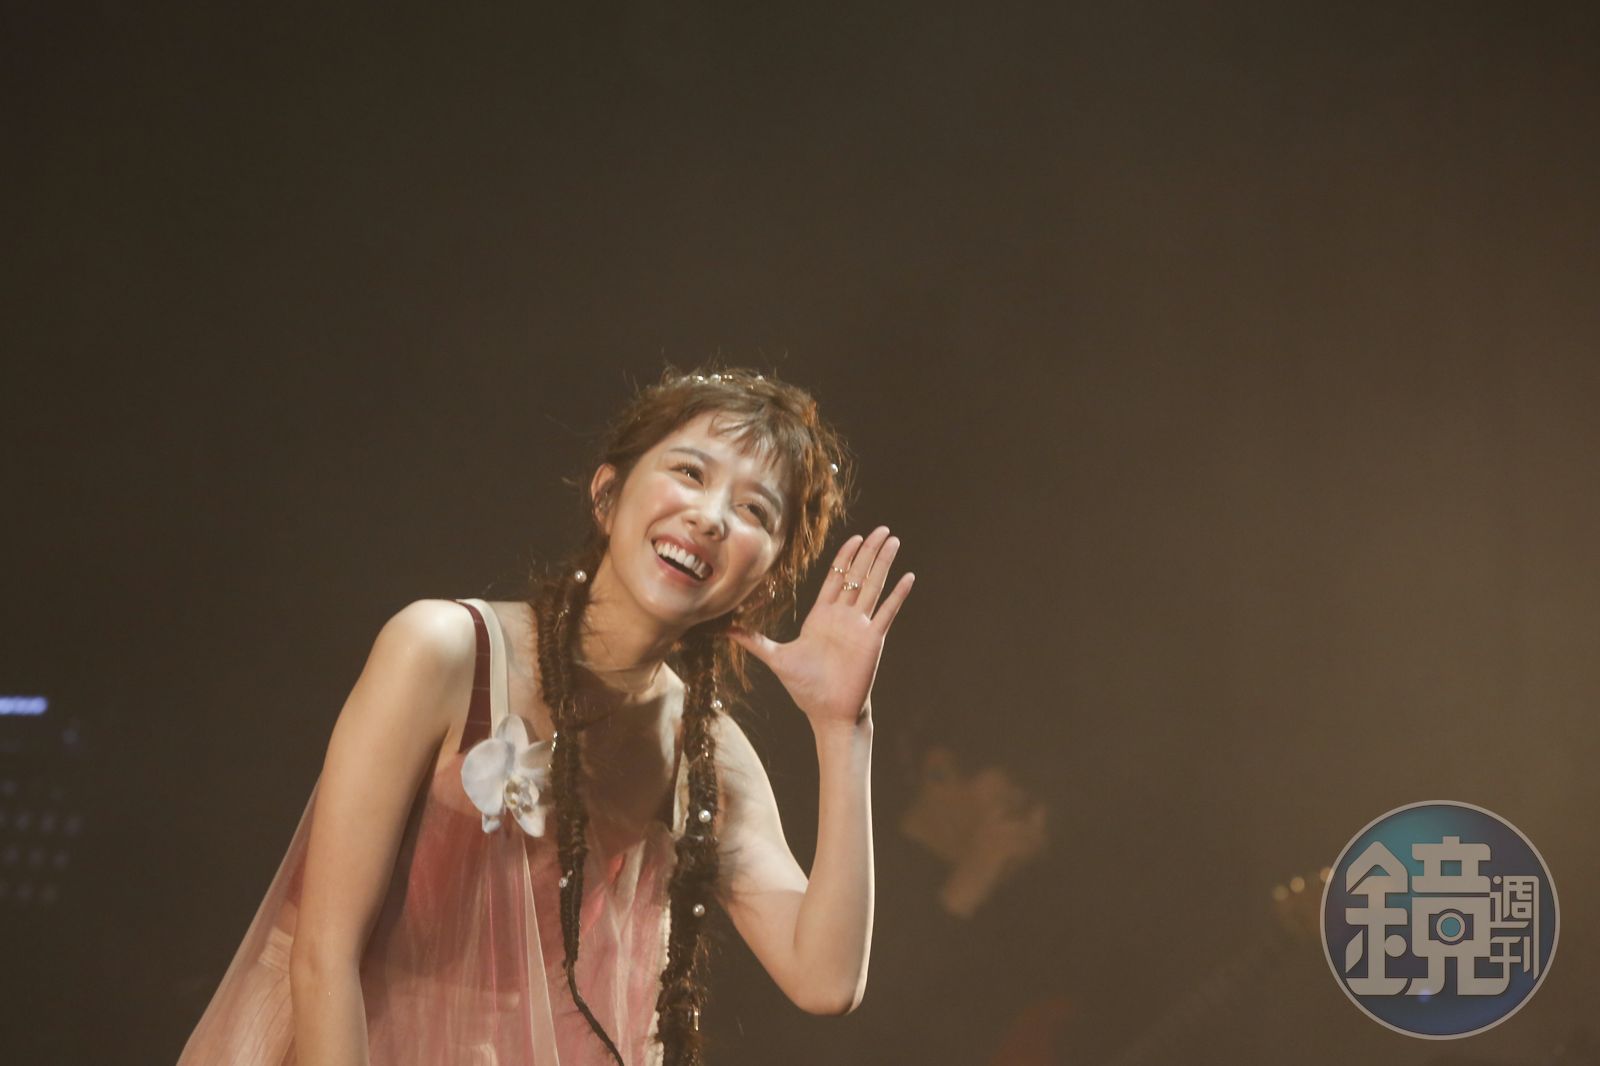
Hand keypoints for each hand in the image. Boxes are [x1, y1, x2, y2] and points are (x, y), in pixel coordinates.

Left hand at [730, 527, 914, 730]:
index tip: (856, 537)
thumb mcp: (775, 657)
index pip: (836, 577)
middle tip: (881, 528)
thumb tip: (724, 629)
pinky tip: (908, 577)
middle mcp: (844, 616)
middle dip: (868, 551)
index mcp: (822, 616)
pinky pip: (887, 611)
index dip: (846, 556)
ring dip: (883, 563)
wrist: (827, 712)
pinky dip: (898, 594)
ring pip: (874, 585)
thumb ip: (753, 639)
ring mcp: (860, 626)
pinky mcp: (873, 639)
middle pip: (858, 575)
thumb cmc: (805, 688)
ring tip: (893, 540)